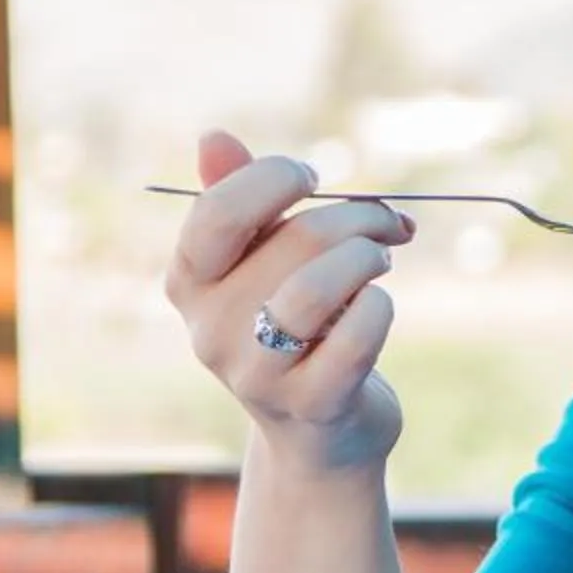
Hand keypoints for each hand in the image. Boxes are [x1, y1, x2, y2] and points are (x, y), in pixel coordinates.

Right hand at [163, 130, 416, 473]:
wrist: (320, 434)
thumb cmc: (295, 326)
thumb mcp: (261, 261)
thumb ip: (239, 197)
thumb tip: (212, 138)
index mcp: (190, 282)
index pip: (218, 211)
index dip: (275, 177)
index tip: (314, 177)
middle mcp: (210, 331)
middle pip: (294, 240)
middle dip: (356, 218)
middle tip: (383, 224)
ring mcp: (257, 374)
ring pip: (319, 286)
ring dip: (368, 258)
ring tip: (380, 261)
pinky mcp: (312, 405)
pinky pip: (357, 334)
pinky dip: (380, 307)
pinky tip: (378, 306)